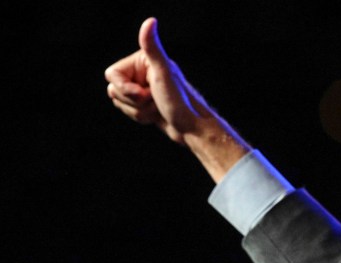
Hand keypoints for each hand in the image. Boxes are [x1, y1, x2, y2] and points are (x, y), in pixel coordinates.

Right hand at [105, 17, 247, 181]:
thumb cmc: (180, 101)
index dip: (124, 88)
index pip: (111, 74)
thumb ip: (152, 48)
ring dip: (138, 111)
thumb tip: (150, 21)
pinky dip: (141, 117)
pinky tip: (156, 115)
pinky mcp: (146, 102)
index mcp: (143, 60)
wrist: (193, 127)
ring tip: (157, 108)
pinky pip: (129, 111)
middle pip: (114, 90)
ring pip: (120, 103)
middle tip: (154, 100)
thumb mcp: (162, 72)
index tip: (143, 93)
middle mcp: (142, 72)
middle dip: (133, 102)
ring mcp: (143, 88)